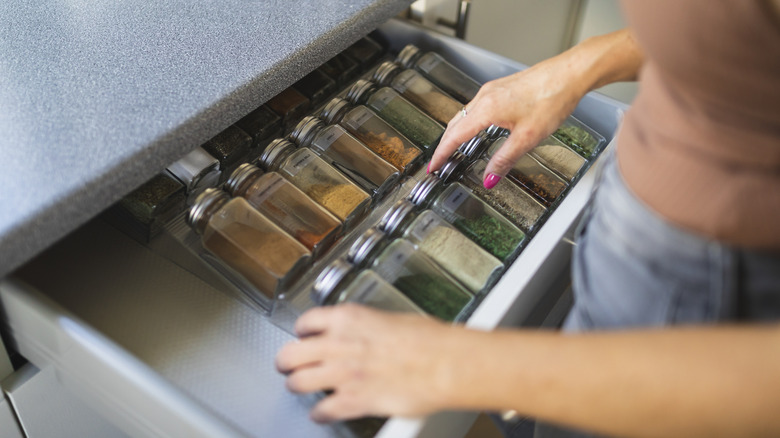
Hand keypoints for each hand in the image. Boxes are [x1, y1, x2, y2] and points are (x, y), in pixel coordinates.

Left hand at [275, 304, 457, 421]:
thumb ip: (369, 326)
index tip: (303, 336)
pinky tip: (322, 413)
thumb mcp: (392, 319)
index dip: (301, 332)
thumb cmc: (430, 340)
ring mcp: (342, 375)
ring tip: (300, 387)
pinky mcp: (352, 401)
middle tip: (288, 364)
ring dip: (298, 385)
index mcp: (349, 319)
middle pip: (291, 354)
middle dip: (286, 361)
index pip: (307, 321)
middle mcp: (339, 344)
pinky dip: (319, 414)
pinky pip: (321, 410)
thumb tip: (368, 332)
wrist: (445, 364)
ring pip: (298, 382)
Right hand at [429, 54, 587, 185]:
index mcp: (487, 109)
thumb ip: (504, 160)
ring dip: (456, 132)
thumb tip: (489, 178)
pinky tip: (477, 128)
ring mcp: (492, 90)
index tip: (434, 166)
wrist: (569, 74)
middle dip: (444, 144)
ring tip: (453, 149)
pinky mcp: (501, 88)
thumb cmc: (552, 98)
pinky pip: (476, 107)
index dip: (442, 153)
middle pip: (455, 124)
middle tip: (439, 162)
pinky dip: (469, 122)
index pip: (455, 136)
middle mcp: (485, 97)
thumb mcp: (528, 137)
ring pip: (464, 114)